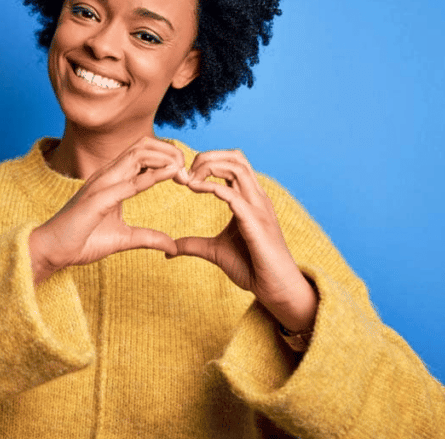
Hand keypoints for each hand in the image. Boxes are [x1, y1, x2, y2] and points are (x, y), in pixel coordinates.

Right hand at [29, 137, 186, 282]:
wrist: (53, 251)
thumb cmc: (81, 240)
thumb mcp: (123, 239)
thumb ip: (147, 238)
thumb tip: (172, 246)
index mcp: (112, 180)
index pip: (142, 155)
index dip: (167, 159)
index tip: (186, 176)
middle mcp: (107, 176)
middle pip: (143, 147)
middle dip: (169, 152)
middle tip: (188, 171)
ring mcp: (101, 185)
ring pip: (136, 156)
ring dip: (164, 159)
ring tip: (183, 170)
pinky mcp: (97, 200)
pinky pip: (128, 183)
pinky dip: (151, 176)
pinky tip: (170, 175)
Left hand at [174, 150, 317, 332]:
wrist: (275, 289)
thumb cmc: (251, 268)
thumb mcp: (215, 252)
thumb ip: (193, 245)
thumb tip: (169, 250)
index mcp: (248, 199)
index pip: (231, 163)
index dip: (206, 161)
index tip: (182, 176)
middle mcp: (256, 197)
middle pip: (235, 157)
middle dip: (206, 157)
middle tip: (185, 174)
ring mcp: (258, 208)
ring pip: (237, 167)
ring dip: (209, 166)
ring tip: (189, 181)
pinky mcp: (256, 223)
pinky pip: (234, 195)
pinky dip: (212, 187)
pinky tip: (195, 189)